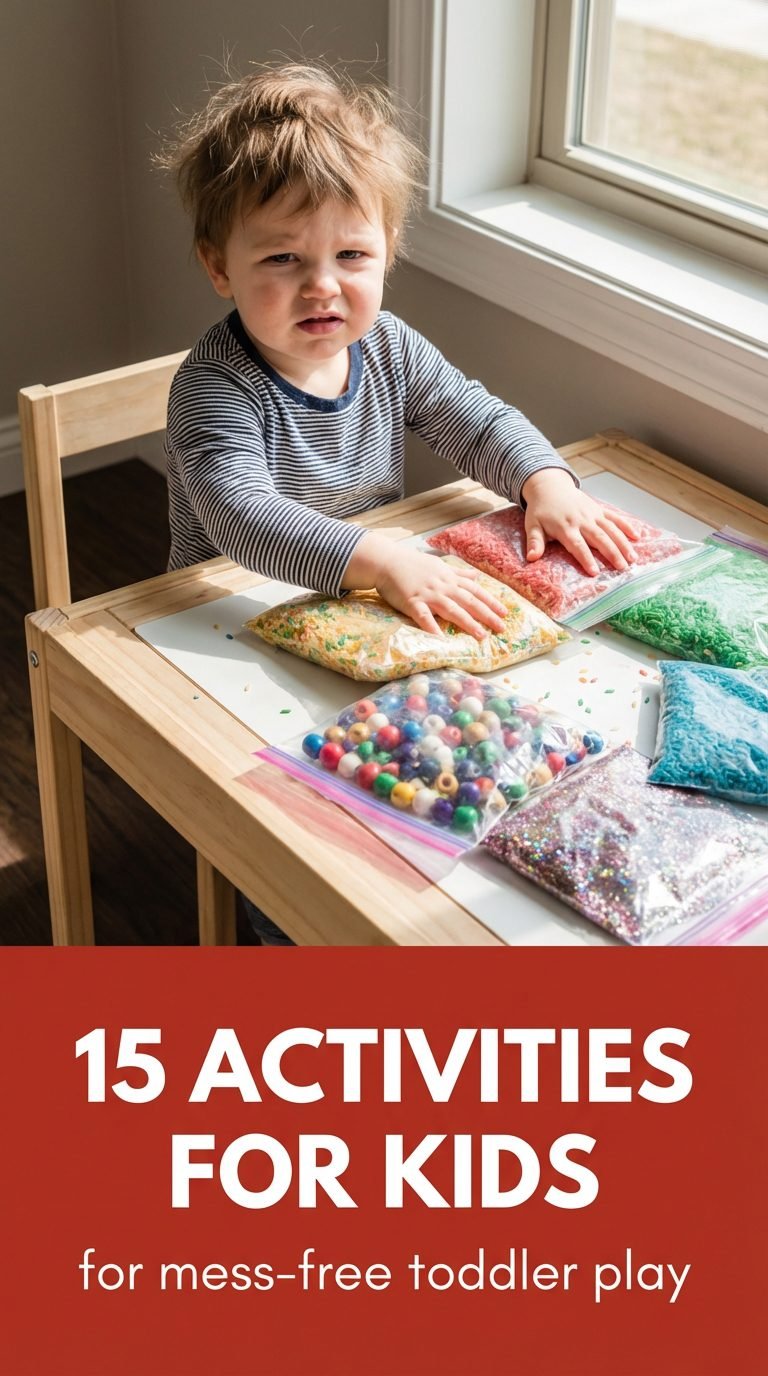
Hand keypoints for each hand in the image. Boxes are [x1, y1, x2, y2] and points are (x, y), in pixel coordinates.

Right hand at [344, 534, 507, 638]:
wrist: (387, 561)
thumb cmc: (413, 564)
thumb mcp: (439, 565)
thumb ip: (458, 573)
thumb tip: (475, 577)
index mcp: (450, 578)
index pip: (475, 591)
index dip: (491, 602)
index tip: (505, 613)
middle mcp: (443, 586)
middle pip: (469, 602)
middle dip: (487, 615)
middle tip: (501, 628)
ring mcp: (428, 594)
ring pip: (452, 610)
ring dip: (468, 623)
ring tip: (481, 636)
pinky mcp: (412, 602)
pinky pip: (424, 617)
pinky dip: (433, 628)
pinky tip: (441, 639)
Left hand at [521, 468, 638, 574]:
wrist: (550, 486)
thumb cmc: (541, 510)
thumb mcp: (533, 525)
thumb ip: (535, 541)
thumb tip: (531, 558)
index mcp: (565, 527)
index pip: (577, 545)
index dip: (586, 558)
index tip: (594, 572)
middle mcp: (582, 520)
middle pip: (600, 538)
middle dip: (612, 553)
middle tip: (623, 568)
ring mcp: (593, 514)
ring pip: (611, 529)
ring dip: (623, 543)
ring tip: (633, 558)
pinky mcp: (599, 509)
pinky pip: (615, 518)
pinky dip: (626, 526)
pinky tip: (637, 537)